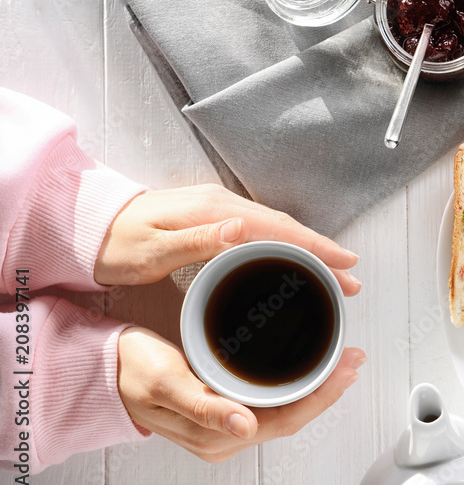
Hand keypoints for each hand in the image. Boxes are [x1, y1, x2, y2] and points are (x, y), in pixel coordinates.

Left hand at [96, 184, 359, 294]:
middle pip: (286, 228)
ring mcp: (221, 211)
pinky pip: (262, 233)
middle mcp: (224, 205)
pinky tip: (293, 264)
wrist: (90, 226)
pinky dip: (286, 248)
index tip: (344, 263)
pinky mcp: (214, 220)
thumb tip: (243, 227)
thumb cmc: (116, 243)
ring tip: (333, 275)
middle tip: (350, 279)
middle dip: (323, 252)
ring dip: (308, 251)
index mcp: (216, 210)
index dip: (315, 246)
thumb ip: (198, 240)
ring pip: (277, 231)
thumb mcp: (152, 249)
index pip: (278, 228)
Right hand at [118, 327, 365, 462]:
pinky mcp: (225, 407)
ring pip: (284, 410)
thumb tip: (244, 426)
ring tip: (340, 361)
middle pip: (293, 415)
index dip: (322, 395)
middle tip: (353, 358)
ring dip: (315, 386)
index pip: (286, 419)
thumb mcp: (167, 382)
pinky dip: (293, 384)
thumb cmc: (133, 373)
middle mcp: (227, 434)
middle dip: (328, 388)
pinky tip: (307, 367)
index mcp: (217, 434)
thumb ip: (205, 407)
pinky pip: (270, 402)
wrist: (105, 371)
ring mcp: (227, 423)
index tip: (346, 367)